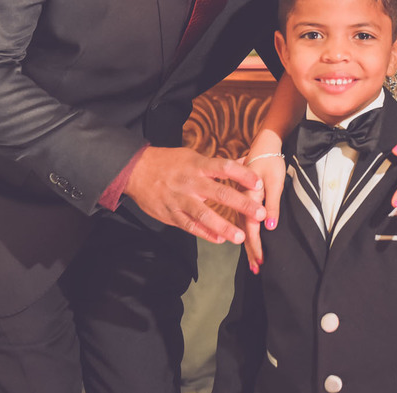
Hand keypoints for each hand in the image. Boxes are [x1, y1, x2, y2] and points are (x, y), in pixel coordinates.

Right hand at [124, 146, 264, 244]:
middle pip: (220, 193)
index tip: (259, 183)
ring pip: (204, 215)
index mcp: (198, 165)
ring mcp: (180, 200)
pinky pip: (190, 226)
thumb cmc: (169, 162)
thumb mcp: (193, 156)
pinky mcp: (171, 214)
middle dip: (242, 204)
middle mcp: (191, 182)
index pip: (224, 168)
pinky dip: (204, 234)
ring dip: (224, 227)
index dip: (243, 175)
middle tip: (260, 214)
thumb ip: (219, 164)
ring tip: (240, 237)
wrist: (136, 171)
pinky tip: (219, 240)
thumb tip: (244, 160)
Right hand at [241, 129, 286, 271]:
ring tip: (253, 262)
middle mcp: (239, 200)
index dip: (256, 244)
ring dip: (247, 245)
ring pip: (239, 227)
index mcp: (248, 196)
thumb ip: (272, 204)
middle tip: (257, 269)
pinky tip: (240, 242)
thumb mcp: (275, 181)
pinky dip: (239, 233)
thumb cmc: (271, 161)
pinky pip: (236, 220)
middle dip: (251, 250)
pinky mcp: (239, 200)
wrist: (262, 146)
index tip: (261, 260)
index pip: (251, 226)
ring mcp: (239, 201)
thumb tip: (269, 227)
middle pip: (244, 230)